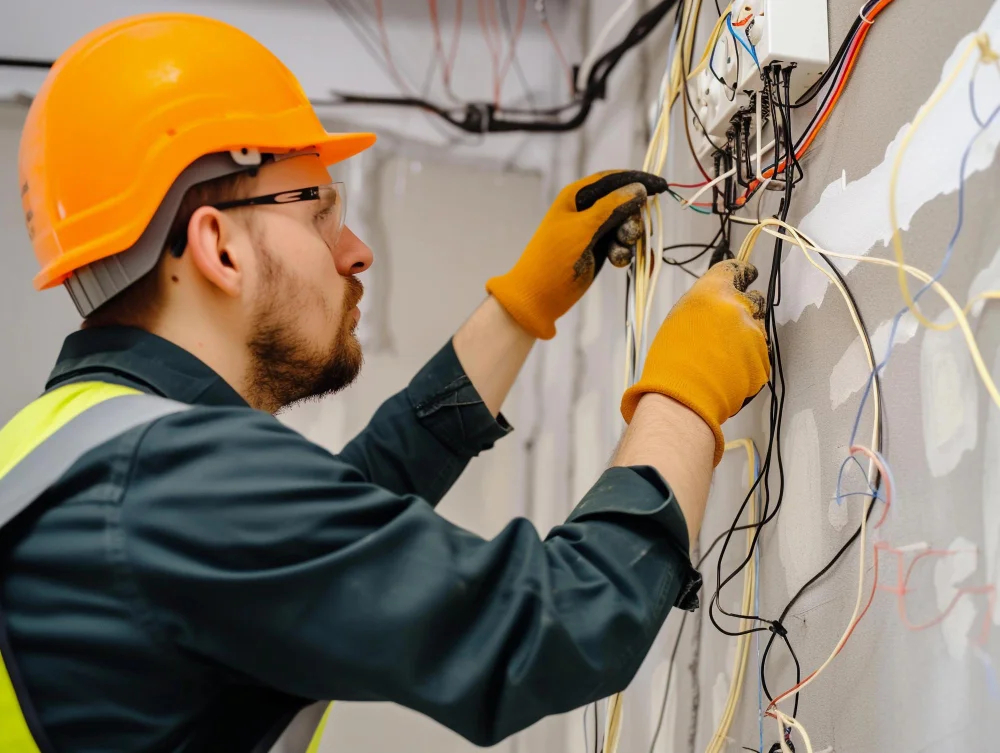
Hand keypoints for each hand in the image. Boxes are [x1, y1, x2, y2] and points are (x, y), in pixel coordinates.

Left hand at [486, 170, 668, 339]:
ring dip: (628, 239)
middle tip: (628, 237)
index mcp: (576, 196)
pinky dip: (623, 253)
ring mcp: (592, 231)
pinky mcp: (598, 250)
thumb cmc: (554, 259)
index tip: (661, 187)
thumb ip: (610, 208)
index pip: (613, 179)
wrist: (538, 297)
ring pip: (625, 225)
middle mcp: (586, 210)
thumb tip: (638, 188)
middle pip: (624, 203)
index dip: (637, 180)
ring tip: (616, 255)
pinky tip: (617, 263)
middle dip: (632, 219)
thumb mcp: (582, 230)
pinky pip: (620, 245)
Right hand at [620, 260, 769, 464]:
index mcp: (712, 293)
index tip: (748, 273)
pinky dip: (749, 361)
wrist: (682, 398)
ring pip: (758, 328)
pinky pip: (759, 355)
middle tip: (731, 324)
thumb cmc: (670, 360)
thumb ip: (703, 307)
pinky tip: (729, 371)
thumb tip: (716, 308)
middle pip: (755, 298)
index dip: (742, 271)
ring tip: (725, 355)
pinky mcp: (762, 360)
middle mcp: (737, 308)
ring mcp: (754, 335)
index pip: (735, 269)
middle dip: (747, 308)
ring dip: (747, 337)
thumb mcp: (679, 319)